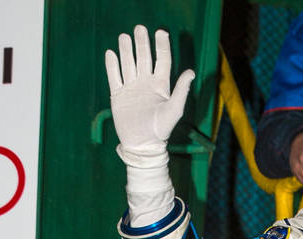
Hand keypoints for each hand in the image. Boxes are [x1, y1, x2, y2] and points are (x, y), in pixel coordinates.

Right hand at [105, 26, 193, 163]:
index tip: (160, 32)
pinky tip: (111, 54)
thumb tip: (191, 72)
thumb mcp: (174, 110)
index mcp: (160, 85)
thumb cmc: (161, 130)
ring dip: (126, 50)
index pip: (162, 60)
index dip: (161, 45)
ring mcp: (131, 88)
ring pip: (128, 64)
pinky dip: (112, 66)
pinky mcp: (118, 96)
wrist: (142, 146)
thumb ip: (181, 90)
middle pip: (144, 58)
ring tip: (124, 37)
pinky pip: (114, 77)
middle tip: (139, 28)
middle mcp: (146, 83)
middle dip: (142, 43)